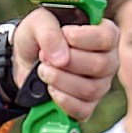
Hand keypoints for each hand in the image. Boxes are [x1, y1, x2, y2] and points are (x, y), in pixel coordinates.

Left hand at [12, 8, 118, 123]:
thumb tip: (61, 58)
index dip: (84, 38)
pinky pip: (82, 110)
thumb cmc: (39, 36)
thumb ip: (50, 33)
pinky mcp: (87, 105)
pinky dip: (62, 100)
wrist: (24, 60)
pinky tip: (50, 89)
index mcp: (104, 34)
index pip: (107, 38)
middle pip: (100, 65)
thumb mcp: (38, 22)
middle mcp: (108, 61)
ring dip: (60, 80)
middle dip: (68, 61)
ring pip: (90, 89)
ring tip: (43, 70)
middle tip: (45, 56)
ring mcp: (99, 85)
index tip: (64, 34)